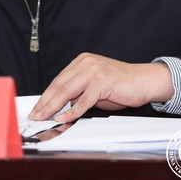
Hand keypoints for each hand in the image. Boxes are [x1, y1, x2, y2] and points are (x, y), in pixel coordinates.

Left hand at [28, 53, 173, 122]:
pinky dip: (72, 111)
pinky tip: (63, 118)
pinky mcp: (102, 82)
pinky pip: (83, 100)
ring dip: (53, 107)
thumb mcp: (94, 86)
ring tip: (44, 117)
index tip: (37, 108)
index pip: (58, 80)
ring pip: (67, 91)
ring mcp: (94, 71)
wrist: (144, 81)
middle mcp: (86, 63)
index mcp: (82, 61)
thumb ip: (78, 92)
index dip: (45, 96)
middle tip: (35, 115)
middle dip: (45, 102)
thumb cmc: (121, 85)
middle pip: (59, 85)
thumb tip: (59, 105)